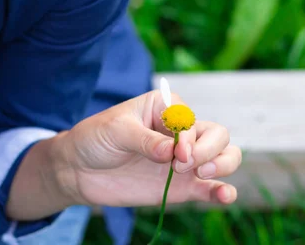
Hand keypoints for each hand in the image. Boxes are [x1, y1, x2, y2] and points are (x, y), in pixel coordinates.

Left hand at [58, 90, 241, 207]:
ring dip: (223, 164)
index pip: (191, 119)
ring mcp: (183, 159)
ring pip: (224, 156)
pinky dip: (223, 191)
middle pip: (217, 135)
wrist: (78, 169)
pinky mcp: (181, 185)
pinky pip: (210, 188)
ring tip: (201, 175)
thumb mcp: (116, 131)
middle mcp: (180, 132)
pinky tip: (225, 196)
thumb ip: (144, 140)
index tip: (176, 154)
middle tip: (181, 166)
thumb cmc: (95, 138)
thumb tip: (172, 153)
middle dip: (208, 150)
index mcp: (165, 107)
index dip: (189, 137)